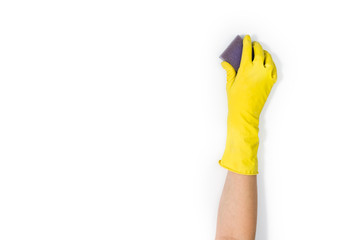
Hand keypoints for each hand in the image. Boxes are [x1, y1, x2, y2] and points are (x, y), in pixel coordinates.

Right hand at [219, 35, 276, 174]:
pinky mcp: (271, 82)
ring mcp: (266, 75)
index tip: (247, 38)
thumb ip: (229, 71)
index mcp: (245, 69)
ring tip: (261, 52)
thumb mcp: (230, 84)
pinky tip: (267, 63)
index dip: (247, 42)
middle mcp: (257, 70)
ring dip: (265, 53)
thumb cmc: (236, 100)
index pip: (247, 50)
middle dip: (256, 46)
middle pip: (259, 51)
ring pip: (268, 58)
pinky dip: (271, 63)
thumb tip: (225, 63)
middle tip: (253, 44)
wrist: (245, 113)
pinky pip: (273, 68)